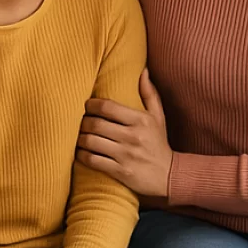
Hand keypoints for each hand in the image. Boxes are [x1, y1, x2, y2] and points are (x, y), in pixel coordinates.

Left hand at [77, 70, 173, 197]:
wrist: (169, 176)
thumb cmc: (159, 143)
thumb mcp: (158, 117)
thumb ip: (149, 94)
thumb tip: (143, 71)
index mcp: (140, 120)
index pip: (107, 107)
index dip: (91, 105)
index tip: (87, 106)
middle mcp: (133, 136)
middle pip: (95, 124)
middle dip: (83, 122)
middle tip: (80, 122)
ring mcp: (126, 155)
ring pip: (91, 142)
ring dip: (79, 139)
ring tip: (79, 136)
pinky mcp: (120, 172)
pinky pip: (92, 161)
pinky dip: (82, 155)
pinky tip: (81, 152)